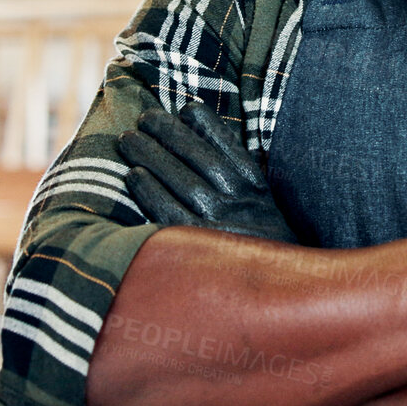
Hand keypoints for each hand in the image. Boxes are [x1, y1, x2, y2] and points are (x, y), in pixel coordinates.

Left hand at [118, 100, 298, 243]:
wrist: (278, 297)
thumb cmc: (260, 248)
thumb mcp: (263, 210)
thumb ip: (242, 180)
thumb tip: (204, 143)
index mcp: (257, 190)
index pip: (229, 147)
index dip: (206, 125)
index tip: (186, 108)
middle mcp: (240, 202)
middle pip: (198, 157)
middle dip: (168, 133)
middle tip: (144, 118)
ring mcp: (220, 223)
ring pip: (180, 179)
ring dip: (151, 155)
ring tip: (128, 140)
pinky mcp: (198, 246)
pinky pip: (168, 212)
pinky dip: (149, 191)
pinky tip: (133, 174)